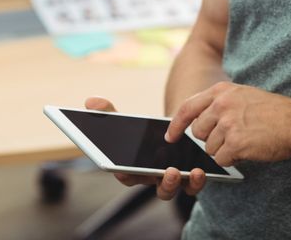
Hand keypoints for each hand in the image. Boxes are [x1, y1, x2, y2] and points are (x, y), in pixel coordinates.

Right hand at [84, 96, 206, 200]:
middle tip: (169, 171)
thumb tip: (91, 101)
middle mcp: (151, 178)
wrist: (169, 130)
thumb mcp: (125, 121)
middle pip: (154, 187)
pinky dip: (196, 181)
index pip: (125, 175)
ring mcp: (170, 180)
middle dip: (163, 183)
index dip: (123, 174)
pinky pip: (192, 186)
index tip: (122, 171)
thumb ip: (109, 113)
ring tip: (180, 171)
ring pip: (171, 189)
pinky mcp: (188, 178)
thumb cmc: (143, 131)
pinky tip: (199, 170)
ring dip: (176, 183)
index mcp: (132, 168)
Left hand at [166, 82, 290, 166]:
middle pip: (198, 132)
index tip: (170, 137)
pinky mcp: (236, 143)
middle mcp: (221, 105)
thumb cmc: (274, 111)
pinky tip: (248, 150)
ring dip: (224, 150)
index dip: (176, 125)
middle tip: (233, 137)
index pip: (187, 107)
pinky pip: (221, 159)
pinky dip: (232, 159)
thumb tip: (199, 121)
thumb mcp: (243, 96)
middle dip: (211, 139)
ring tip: (246, 140)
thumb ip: (220, 104)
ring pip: (209, 148)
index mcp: (221, 91)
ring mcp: (228, 123)